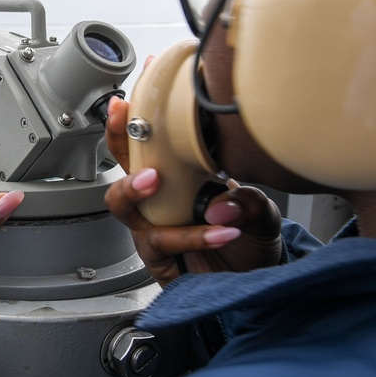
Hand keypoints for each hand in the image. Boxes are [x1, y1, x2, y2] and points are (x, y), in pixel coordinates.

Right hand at [104, 97, 282, 286]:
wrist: (257, 279)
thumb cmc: (248, 238)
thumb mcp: (259, 210)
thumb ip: (247, 199)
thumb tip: (221, 203)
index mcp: (176, 180)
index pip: (146, 144)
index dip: (132, 120)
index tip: (130, 96)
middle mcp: (158, 204)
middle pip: (119, 166)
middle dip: (116, 142)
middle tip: (126, 117)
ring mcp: (155, 232)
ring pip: (126, 209)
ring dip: (135, 189)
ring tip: (155, 180)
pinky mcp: (160, 262)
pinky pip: (162, 244)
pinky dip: (192, 236)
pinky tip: (223, 231)